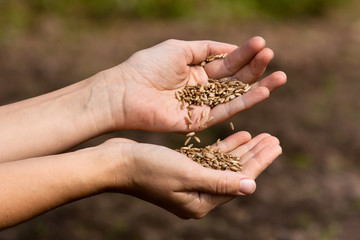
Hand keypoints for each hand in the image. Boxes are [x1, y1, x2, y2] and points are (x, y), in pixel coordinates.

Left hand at [104, 37, 285, 131]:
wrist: (125, 91)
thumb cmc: (148, 66)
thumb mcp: (180, 48)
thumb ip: (206, 48)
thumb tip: (232, 47)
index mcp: (196, 70)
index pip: (226, 62)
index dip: (243, 53)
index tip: (261, 43)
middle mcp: (201, 88)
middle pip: (234, 79)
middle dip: (254, 67)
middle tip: (272, 56)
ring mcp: (201, 105)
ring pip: (234, 96)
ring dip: (257, 87)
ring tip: (280, 76)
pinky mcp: (198, 121)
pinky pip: (225, 111)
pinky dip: (244, 102)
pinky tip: (262, 92)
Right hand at [104, 131, 280, 218]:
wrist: (117, 163)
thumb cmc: (149, 168)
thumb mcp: (187, 174)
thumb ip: (220, 182)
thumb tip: (252, 187)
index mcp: (201, 202)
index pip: (239, 181)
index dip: (259, 162)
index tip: (276, 144)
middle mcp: (198, 196)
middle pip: (235, 173)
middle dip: (255, 155)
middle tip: (274, 139)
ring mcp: (190, 183)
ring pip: (225, 165)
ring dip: (242, 150)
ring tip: (261, 136)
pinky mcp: (183, 170)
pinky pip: (210, 159)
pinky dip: (224, 148)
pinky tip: (237, 136)